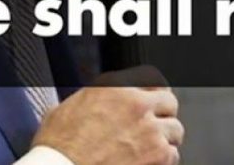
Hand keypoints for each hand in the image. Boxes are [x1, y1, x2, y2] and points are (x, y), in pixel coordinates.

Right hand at [31, 67, 182, 164]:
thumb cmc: (58, 148)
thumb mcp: (65, 109)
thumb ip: (88, 101)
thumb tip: (90, 106)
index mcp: (114, 87)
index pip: (151, 77)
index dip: (154, 91)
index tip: (154, 99)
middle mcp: (136, 103)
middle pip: (169, 101)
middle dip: (162, 114)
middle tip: (153, 127)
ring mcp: (150, 129)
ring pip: (175, 130)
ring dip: (165, 139)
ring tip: (149, 149)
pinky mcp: (158, 155)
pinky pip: (174, 154)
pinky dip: (163, 161)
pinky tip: (147, 163)